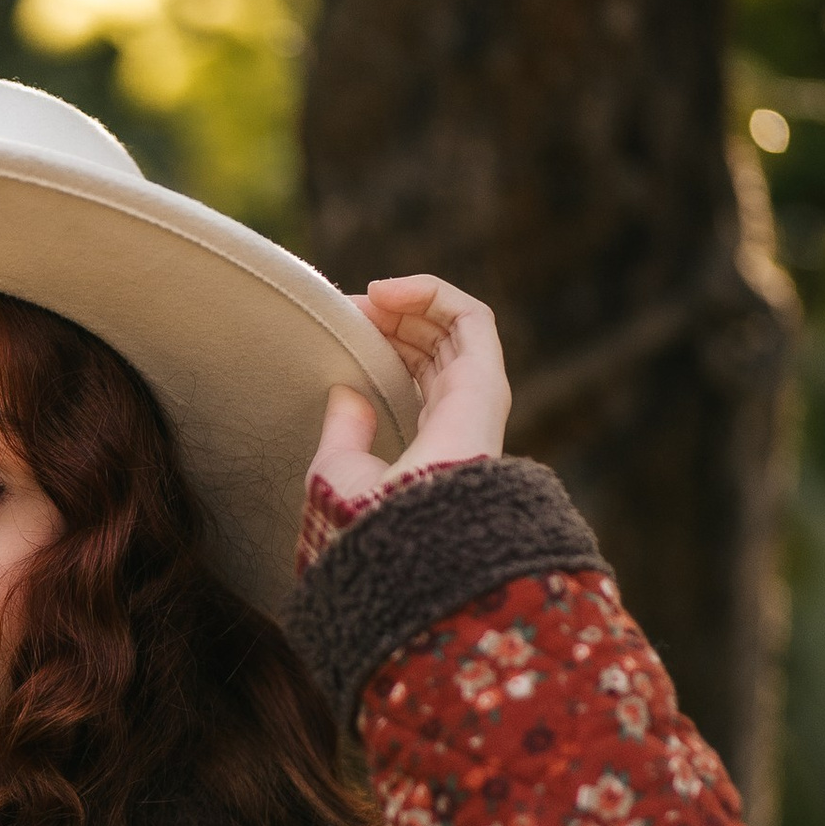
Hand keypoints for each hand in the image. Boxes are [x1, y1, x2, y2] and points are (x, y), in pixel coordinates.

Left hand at [309, 274, 511, 512]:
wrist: (402, 534)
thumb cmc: (367, 517)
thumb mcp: (340, 469)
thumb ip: (345, 431)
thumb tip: (344, 394)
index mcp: (432, 440)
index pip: (417, 374)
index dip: (383, 344)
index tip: (341, 332)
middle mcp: (460, 417)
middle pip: (435, 345)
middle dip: (393, 319)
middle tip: (349, 309)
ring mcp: (477, 396)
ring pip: (454, 326)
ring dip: (410, 301)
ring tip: (367, 296)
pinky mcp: (485, 378)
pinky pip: (472, 317)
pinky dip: (433, 293)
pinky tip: (390, 292)